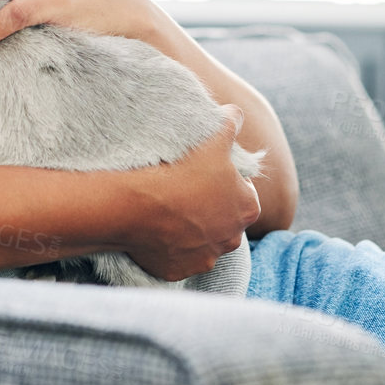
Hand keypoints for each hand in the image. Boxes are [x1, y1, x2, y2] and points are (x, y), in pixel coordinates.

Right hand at [118, 105, 261, 281]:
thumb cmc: (180, 170)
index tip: (205, 173)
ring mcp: (205, 258)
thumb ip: (231, 123)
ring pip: (202, 241)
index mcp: (247, 208)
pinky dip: (169, 247)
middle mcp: (232, 239)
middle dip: (211, 208)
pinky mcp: (178, 271)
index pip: (244, 193)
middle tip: (186, 190)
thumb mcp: (213, 137)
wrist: (136, 204)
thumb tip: (236, 112)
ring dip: (191, 229)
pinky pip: (177, 257)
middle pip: (224, 220)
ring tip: (169, 209)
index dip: (225, 181)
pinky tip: (156, 228)